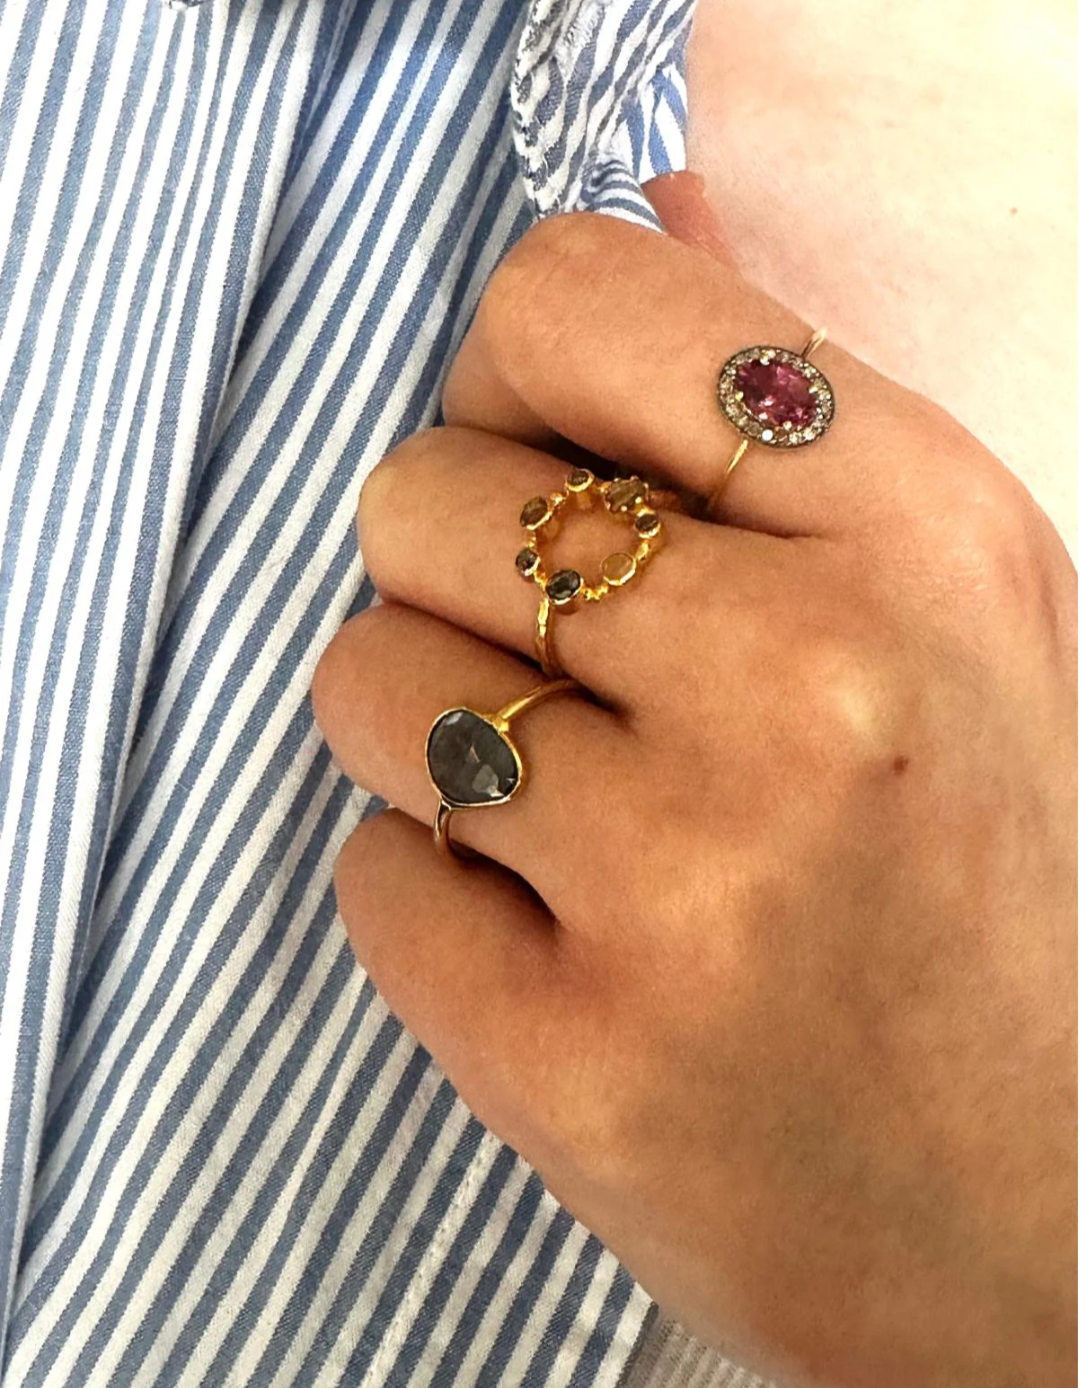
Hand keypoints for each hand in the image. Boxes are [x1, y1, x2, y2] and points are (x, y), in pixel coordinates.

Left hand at [311, 213, 1076, 1387]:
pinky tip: (566, 944)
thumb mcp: (966, 612)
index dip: (514, 376)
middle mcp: (806, 686)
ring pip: (366, 679)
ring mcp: (682, 882)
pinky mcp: (570, 1056)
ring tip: (575, 819)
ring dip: (439, 737)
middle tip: (574, 677)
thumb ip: (791, 412)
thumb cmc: (1000, 900)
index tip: (539, 460)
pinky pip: (370, 872)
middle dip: (460, 574)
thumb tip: (652, 213)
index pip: (576, 303)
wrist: (1045, 1226)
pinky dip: (437, 896)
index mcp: (918, 534)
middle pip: (422, 493)